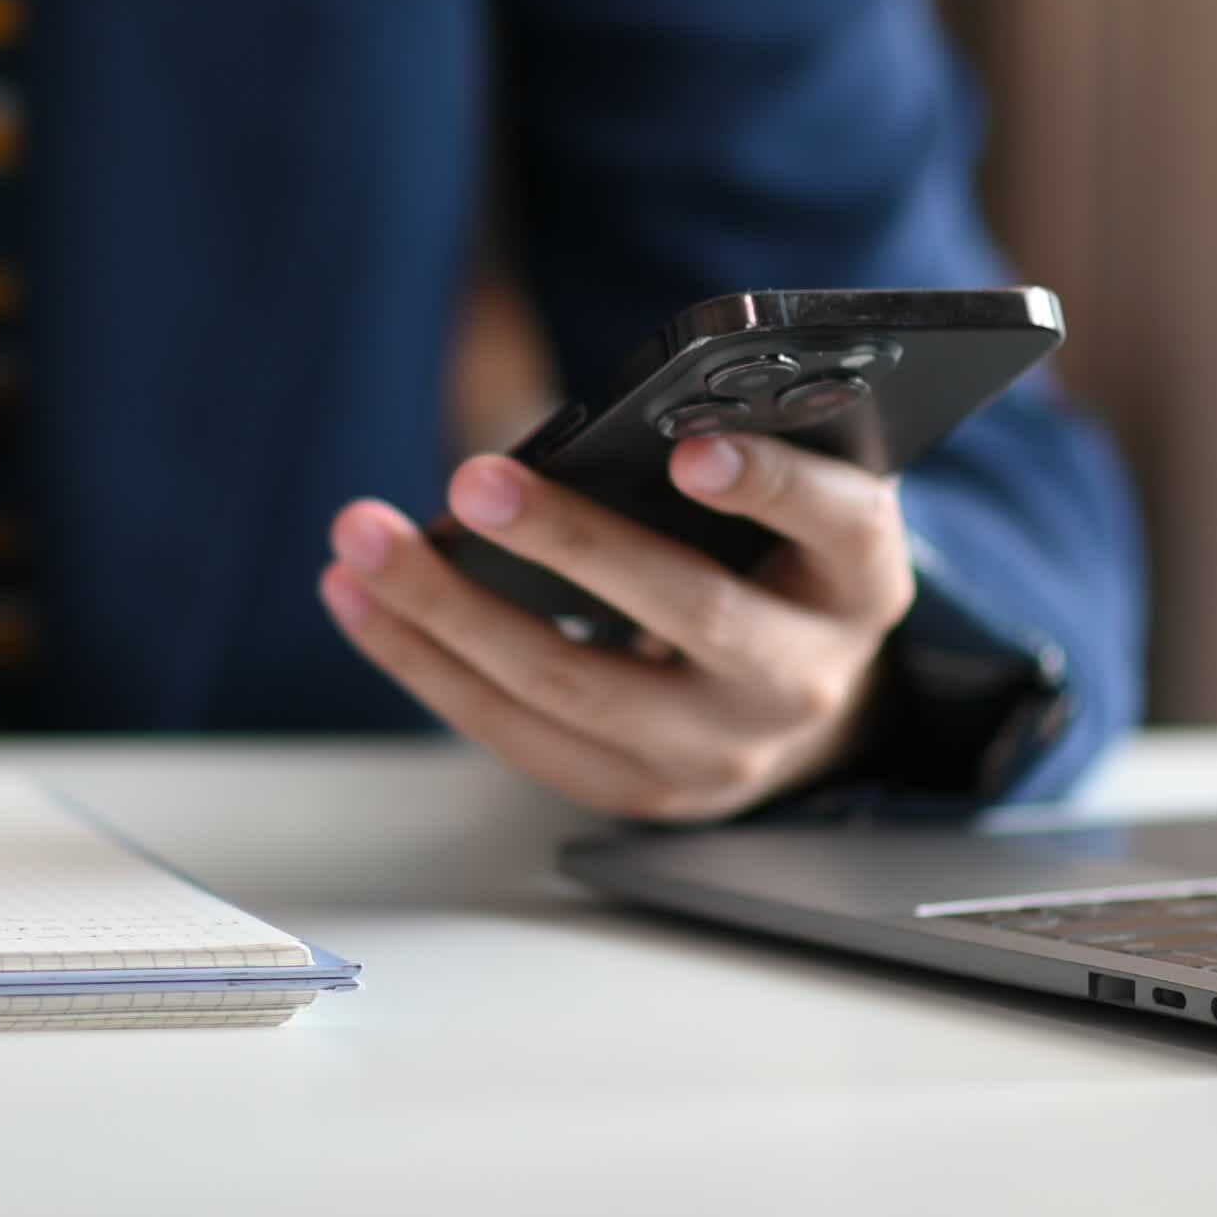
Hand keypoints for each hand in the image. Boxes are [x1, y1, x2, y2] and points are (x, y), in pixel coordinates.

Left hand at [318, 434, 915, 820]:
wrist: (806, 709)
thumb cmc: (776, 560)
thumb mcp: (791, 506)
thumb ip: (734, 454)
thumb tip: (590, 422)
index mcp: (860, 582)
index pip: (839, 527)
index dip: (771, 488)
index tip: (691, 450)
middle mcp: (802, 678)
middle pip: (687, 614)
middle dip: (570, 544)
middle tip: (472, 481)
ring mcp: (720, 753)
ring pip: (571, 686)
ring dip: (449, 610)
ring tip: (361, 540)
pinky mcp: (637, 793)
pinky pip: (515, 733)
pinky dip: (424, 661)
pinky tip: (356, 595)